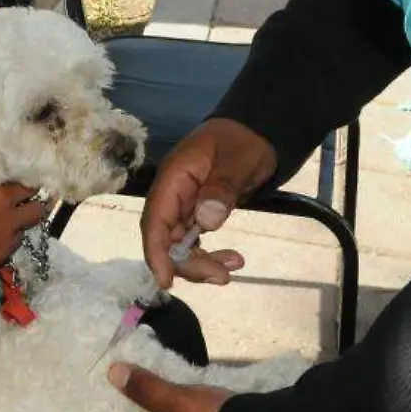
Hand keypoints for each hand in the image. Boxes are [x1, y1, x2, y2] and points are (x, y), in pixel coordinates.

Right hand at [0, 148, 43, 294]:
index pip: (15, 166)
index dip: (13, 162)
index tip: (9, 160)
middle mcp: (6, 205)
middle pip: (32, 190)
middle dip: (28, 184)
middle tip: (19, 181)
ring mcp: (8, 231)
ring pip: (34, 214)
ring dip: (29, 208)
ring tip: (19, 205)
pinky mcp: (4, 253)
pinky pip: (21, 237)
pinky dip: (17, 231)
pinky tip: (5, 230)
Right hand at [142, 118, 277, 289]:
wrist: (255, 131)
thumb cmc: (244, 141)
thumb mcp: (238, 161)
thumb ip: (221, 188)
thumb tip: (206, 222)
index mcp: (174, 178)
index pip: (155, 220)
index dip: (157, 252)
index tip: (166, 280)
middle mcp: (172, 195)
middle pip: (166, 239)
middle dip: (188, 263)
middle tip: (223, 276)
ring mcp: (183, 205)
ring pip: (179, 245)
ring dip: (201, 262)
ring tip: (233, 266)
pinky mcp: (196, 213)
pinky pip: (194, 241)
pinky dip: (209, 255)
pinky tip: (233, 260)